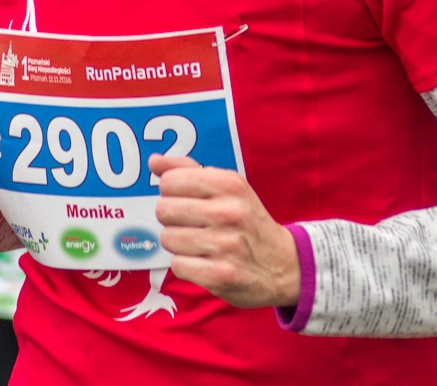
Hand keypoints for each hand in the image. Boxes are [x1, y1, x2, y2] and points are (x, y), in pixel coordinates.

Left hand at [152, 155, 299, 307]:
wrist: (283, 263)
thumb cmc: (246, 220)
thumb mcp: (228, 187)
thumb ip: (189, 170)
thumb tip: (154, 161)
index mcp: (229, 184)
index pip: (169, 181)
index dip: (171, 192)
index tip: (186, 199)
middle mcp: (229, 212)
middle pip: (164, 210)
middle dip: (172, 219)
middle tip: (191, 224)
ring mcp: (225, 245)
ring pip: (168, 239)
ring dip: (178, 244)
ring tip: (199, 243)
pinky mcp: (221, 275)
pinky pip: (177, 265)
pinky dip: (186, 265)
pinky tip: (204, 261)